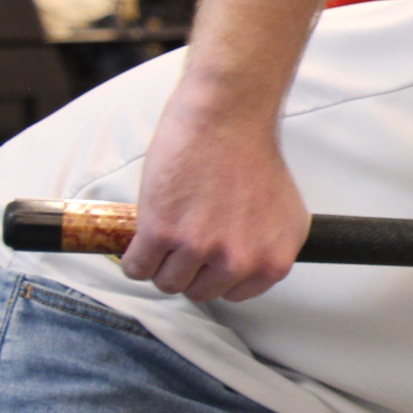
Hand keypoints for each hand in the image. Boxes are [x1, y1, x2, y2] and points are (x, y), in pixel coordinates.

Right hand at [120, 83, 309, 301]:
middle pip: (198, 293)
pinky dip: (133, 257)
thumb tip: (243, 272)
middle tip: (182, 240)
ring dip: (159, 263)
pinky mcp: (163, 233)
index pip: (234, 294)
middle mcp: (243, 259)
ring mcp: (202, 248)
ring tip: (165, 234)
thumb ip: (264, 247)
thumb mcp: (279, 212)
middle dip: (186, 269)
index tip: (207, 257)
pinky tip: (142, 237)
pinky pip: (136, 268)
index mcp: (275, 258)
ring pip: (166, 283)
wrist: (227, 118)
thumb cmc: (250, 154)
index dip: (214, 274)